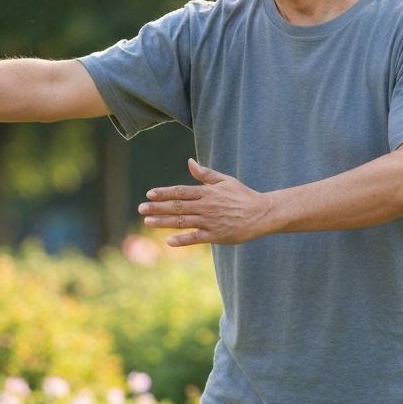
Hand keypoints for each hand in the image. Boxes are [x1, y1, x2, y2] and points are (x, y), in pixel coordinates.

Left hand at [138, 158, 272, 246]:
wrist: (262, 214)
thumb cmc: (243, 195)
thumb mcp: (225, 180)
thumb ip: (205, 174)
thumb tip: (189, 162)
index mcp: (207, 192)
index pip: (180, 191)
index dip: (164, 193)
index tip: (149, 194)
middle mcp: (206, 206)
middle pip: (177, 206)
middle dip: (157, 207)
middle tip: (141, 209)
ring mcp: (210, 222)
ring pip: (183, 222)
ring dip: (163, 222)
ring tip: (148, 222)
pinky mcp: (216, 236)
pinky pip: (196, 238)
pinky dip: (183, 240)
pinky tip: (169, 241)